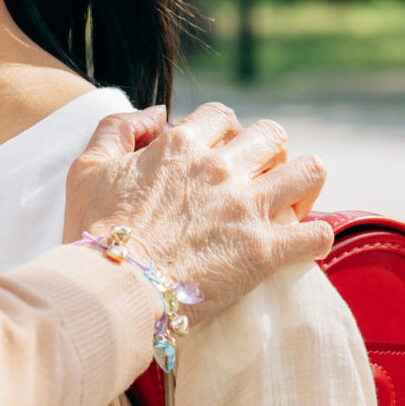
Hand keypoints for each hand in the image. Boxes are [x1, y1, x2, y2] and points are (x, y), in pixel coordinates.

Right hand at [63, 102, 331, 321]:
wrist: (110, 291)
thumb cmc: (94, 233)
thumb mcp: (87, 167)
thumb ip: (119, 127)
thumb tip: (158, 113)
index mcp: (181, 145)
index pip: (222, 116)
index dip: (223, 132)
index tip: (217, 155)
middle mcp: (221, 169)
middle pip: (273, 135)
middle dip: (269, 152)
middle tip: (256, 179)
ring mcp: (247, 209)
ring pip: (309, 171)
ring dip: (303, 184)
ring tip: (291, 202)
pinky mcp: (264, 252)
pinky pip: (317, 234)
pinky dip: (314, 237)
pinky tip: (300, 244)